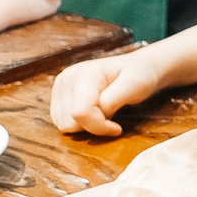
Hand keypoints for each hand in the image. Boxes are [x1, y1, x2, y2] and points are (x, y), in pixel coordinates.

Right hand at [50, 49, 171, 136]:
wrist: (135, 68)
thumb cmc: (138, 75)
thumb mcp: (135, 85)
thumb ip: (113, 100)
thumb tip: (97, 112)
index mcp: (84, 73)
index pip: (80, 113)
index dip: (99, 127)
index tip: (117, 128)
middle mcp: (66, 78)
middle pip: (70, 122)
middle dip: (93, 125)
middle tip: (111, 113)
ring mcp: (60, 87)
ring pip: (64, 125)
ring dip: (86, 125)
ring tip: (103, 110)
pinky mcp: (58, 96)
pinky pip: (62, 123)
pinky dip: (80, 123)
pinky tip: (94, 112)